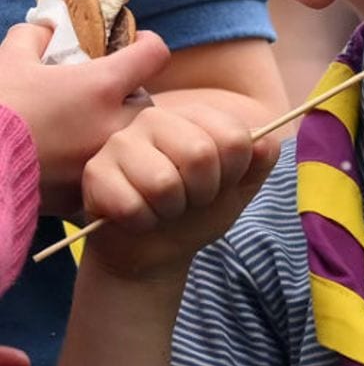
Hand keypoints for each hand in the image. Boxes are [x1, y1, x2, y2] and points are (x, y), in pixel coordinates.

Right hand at [0, 22, 170, 214]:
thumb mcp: (10, 62)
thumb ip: (33, 37)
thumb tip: (48, 28)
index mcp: (102, 86)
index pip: (155, 54)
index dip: (146, 44)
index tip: (134, 45)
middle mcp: (114, 123)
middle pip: (146, 100)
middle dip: (128, 95)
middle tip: (101, 95)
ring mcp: (105, 160)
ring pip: (134, 139)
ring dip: (118, 129)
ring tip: (85, 128)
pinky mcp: (89, 192)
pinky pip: (110, 173)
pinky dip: (98, 162)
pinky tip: (70, 158)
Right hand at [81, 103, 279, 278]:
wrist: (155, 250)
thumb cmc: (199, 210)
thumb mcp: (240, 187)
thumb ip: (260, 161)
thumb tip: (266, 142)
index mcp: (195, 115)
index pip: (234, 135)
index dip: (235, 172)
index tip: (223, 183)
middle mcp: (156, 118)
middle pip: (200, 153)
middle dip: (204, 192)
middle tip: (192, 199)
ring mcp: (121, 142)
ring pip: (163, 182)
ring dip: (172, 209)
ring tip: (165, 207)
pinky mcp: (96, 172)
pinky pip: (131, 205)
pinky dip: (144, 223)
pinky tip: (139, 217)